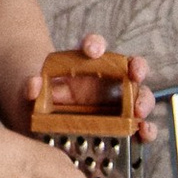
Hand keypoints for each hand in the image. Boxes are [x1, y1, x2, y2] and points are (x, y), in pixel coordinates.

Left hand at [14, 31, 158, 142]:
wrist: (45, 124)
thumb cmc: (42, 101)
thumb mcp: (32, 92)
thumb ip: (31, 86)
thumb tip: (32, 85)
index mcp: (85, 65)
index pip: (93, 47)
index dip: (94, 45)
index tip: (92, 50)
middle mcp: (107, 80)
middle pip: (129, 68)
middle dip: (136, 68)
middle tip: (134, 74)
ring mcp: (118, 103)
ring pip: (140, 96)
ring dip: (144, 100)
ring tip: (140, 110)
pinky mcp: (122, 126)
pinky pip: (139, 126)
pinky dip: (145, 129)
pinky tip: (144, 132)